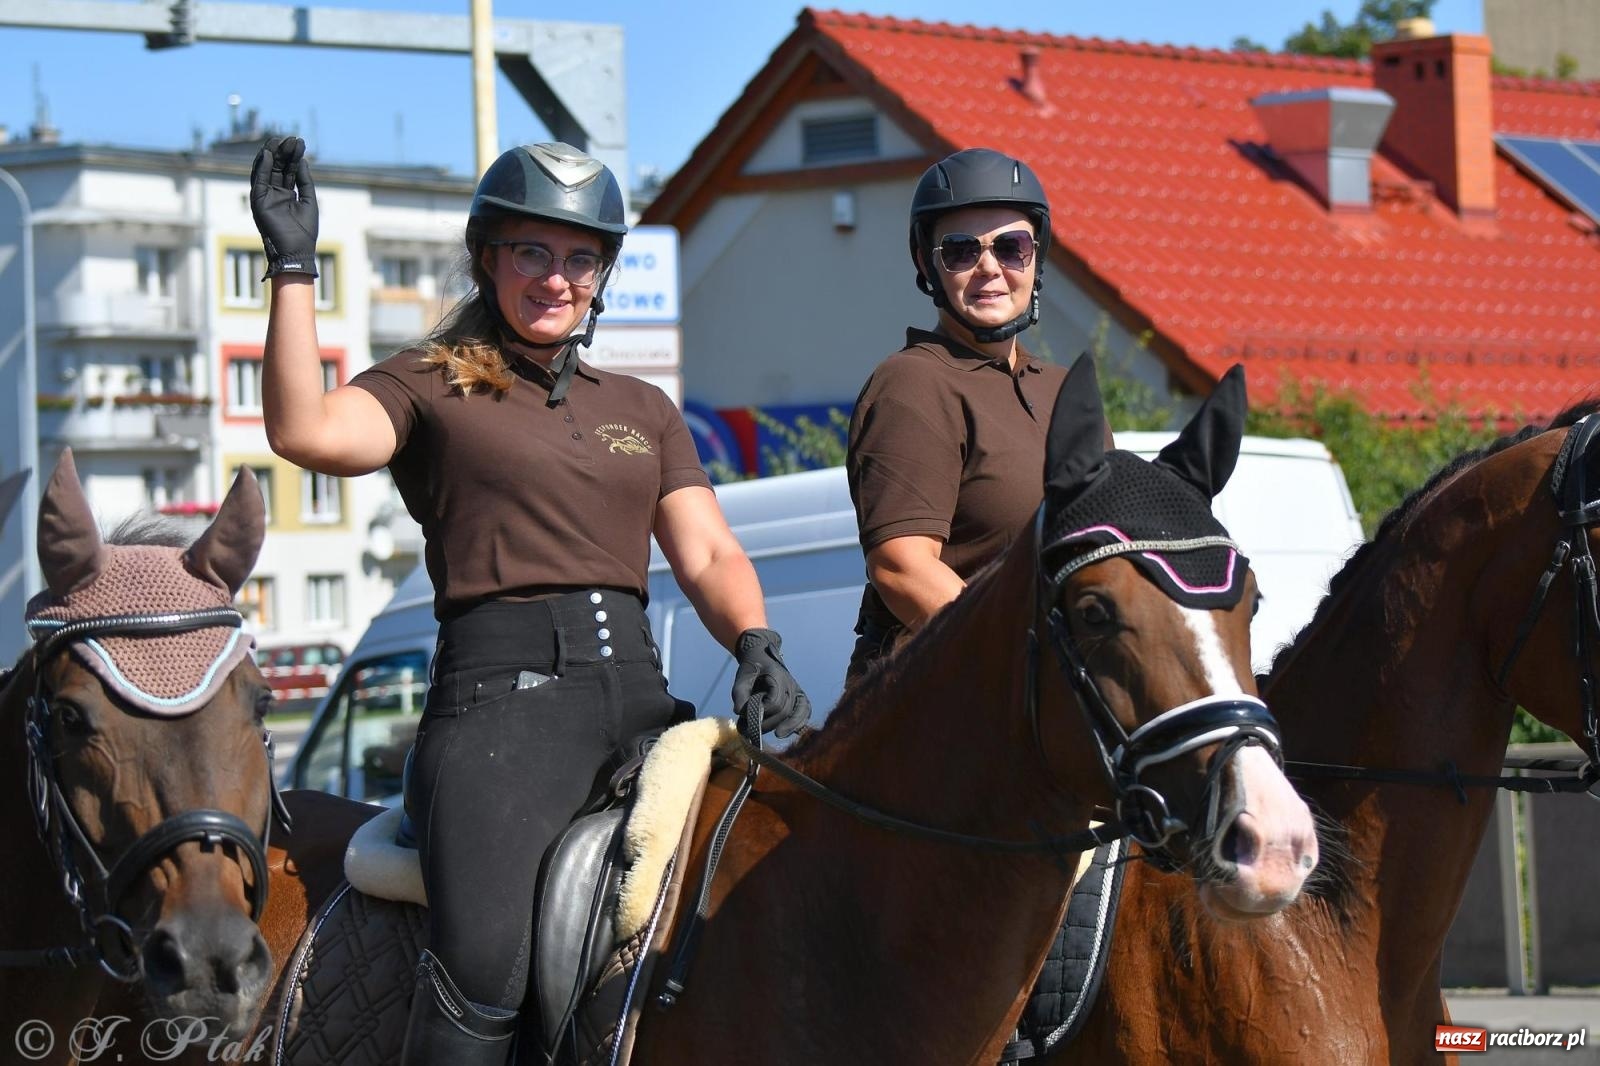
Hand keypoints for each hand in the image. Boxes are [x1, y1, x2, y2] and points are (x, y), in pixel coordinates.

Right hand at [250, 136, 319, 277]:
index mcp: (287, 194)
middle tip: (290, 138)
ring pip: (266, 171)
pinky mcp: (257, 202)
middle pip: (277, 167)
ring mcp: (265, 197)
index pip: (288, 170)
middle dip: (282, 153)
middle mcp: (274, 193)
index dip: (293, 156)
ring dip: (270, 155)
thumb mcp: (308, 201)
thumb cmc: (304, 231)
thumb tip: (303, 160)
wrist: (296, 252)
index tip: (299, 142)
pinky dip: (261, 168)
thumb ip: (304, 181)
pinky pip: (258, 181)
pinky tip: (267, 155)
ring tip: (277, 141)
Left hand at [731, 628, 811, 738]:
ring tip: (768, 735)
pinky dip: (798, 724)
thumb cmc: (752, 668)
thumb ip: (739, 693)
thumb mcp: (741, 677)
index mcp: (777, 677)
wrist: (762, 656)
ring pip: (798, 714)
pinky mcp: (799, 697)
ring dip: (784, 727)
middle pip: (784, 712)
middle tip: (749, 731)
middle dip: (767, 724)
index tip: (746, 718)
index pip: (774, 703)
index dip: (762, 713)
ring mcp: (797, 690)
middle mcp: (790, 684)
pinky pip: (805, 712)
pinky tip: (785, 732)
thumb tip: (738, 712)